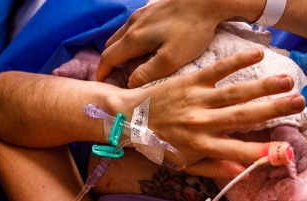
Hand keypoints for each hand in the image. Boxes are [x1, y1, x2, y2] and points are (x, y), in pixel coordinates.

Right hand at [97, 0, 224, 87]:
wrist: (206, 0)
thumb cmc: (191, 31)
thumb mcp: (171, 59)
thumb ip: (148, 73)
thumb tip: (130, 84)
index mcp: (134, 39)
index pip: (108, 58)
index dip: (102, 73)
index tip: (101, 85)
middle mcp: (132, 24)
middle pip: (112, 46)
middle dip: (110, 62)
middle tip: (115, 77)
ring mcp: (142, 14)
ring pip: (122, 35)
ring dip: (120, 50)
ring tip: (128, 65)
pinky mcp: (152, 9)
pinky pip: (133, 27)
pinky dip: (131, 39)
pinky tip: (144, 45)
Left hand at [142, 49, 305, 176]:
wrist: (127, 119)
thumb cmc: (159, 145)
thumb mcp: (185, 164)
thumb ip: (215, 168)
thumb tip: (243, 174)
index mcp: (203, 146)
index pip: (240, 152)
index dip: (264, 153)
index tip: (287, 152)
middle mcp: (203, 123)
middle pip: (245, 116)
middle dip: (275, 110)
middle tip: (300, 103)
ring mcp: (198, 100)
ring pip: (236, 92)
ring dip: (264, 86)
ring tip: (287, 81)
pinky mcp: (190, 80)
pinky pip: (217, 70)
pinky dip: (237, 62)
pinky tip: (257, 54)